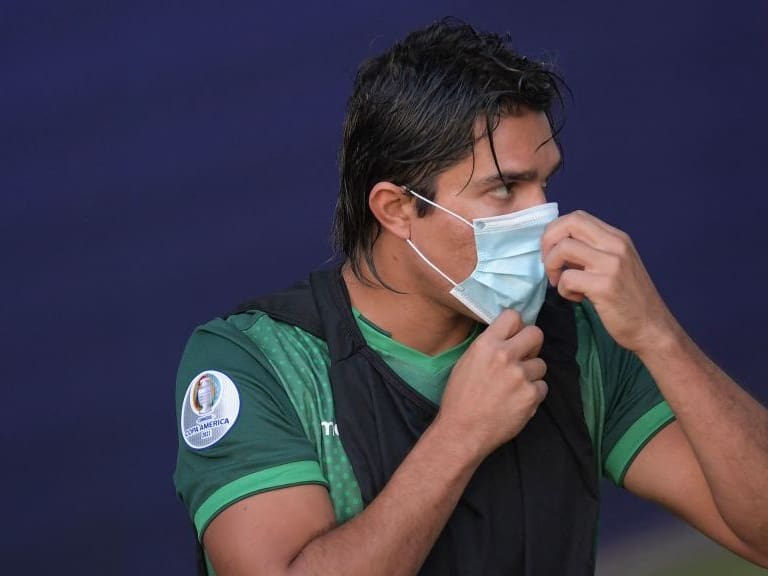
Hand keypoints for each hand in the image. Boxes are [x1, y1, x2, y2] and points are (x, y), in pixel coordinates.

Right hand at [436, 309, 547, 459]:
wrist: (462, 430)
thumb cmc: (459, 398)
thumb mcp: (467, 362)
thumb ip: (489, 347)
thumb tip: (508, 337)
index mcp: (486, 344)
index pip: (513, 316)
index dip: (516, 326)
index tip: (515, 336)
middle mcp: (505, 355)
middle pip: (536, 334)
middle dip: (532, 345)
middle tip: (523, 357)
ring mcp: (520, 376)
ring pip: (541, 364)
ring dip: (531, 374)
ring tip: (515, 387)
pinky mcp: (531, 396)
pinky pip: (542, 387)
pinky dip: (533, 394)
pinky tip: (517, 401)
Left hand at [540, 210, 676, 353]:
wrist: (652, 327)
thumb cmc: (629, 299)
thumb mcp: (615, 265)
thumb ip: (591, 252)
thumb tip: (558, 247)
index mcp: (617, 238)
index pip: (577, 217)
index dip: (556, 231)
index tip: (552, 251)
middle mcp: (615, 245)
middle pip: (568, 224)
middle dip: (548, 242)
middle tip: (550, 264)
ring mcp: (611, 264)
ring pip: (563, 248)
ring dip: (552, 267)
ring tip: (561, 283)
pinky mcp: (605, 286)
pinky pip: (567, 278)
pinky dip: (563, 290)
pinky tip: (576, 298)